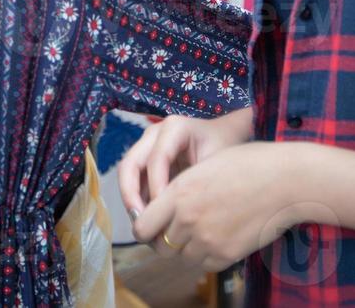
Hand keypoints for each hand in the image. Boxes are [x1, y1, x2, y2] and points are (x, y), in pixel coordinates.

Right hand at [117, 111, 251, 218]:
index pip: (156, 159)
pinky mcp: (145, 160)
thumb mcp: (217, 162)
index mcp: (174, 128)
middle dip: (132, 196)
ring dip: (132, 201)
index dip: (157, 187)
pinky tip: (150, 222)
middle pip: (130, 164)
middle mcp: (154, 134)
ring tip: (145, 227)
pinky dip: (138, 201)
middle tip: (142, 224)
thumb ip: (197, 183)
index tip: (167, 213)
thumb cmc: (224, 147)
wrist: (226, 137)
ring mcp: (146, 146)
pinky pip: (135, 182)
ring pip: (127, 174)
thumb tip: (177, 215)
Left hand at [131, 141, 304, 271]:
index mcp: (179, 193)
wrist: (286, 181)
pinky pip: (203, 265)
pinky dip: (205, 256)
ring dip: (185, 249)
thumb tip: (159, 209)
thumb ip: (178, 190)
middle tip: (174, 230)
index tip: (151, 224)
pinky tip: (217, 237)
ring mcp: (207, 240)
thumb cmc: (248, 164)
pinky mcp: (226, 255)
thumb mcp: (204, 167)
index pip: (142, 227)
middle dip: (163, 240)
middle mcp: (188, 219)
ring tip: (201, 231)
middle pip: (160, 246)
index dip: (144, 228)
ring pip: (181, 258)